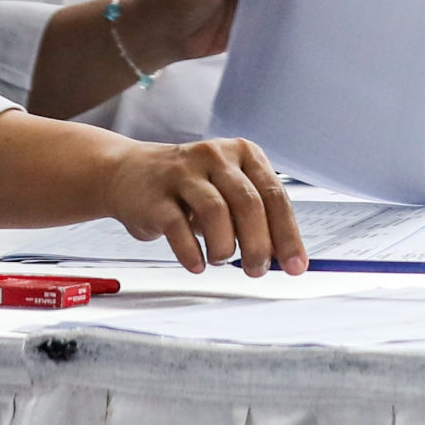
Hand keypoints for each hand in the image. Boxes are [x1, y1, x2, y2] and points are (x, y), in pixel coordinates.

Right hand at [103, 136, 305, 275]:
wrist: (129, 173)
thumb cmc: (189, 188)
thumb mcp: (227, 191)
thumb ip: (255, 217)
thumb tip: (282, 256)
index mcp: (243, 153)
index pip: (275, 195)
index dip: (288, 234)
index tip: (295, 265)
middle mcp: (215, 156)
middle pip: (248, 203)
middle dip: (258, 245)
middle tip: (257, 270)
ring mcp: (183, 173)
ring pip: (216, 213)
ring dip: (224, 247)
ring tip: (220, 259)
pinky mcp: (155, 195)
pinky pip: (178, 227)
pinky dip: (191, 252)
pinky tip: (196, 264)